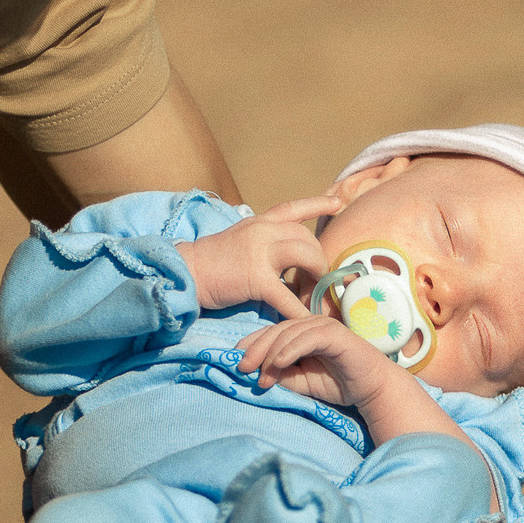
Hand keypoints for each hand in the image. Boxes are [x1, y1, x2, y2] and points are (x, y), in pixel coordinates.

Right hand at [177, 196, 337, 314]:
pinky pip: (286, 296)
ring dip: (317, 275)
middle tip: (320, 279)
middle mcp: (263, 231)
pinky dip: (299, 311)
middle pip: (307, 238)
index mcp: (259, 222)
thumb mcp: (240, 240)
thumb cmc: (211, 262)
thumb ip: (264, 243)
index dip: (317, 204)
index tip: (337, 202)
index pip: (293, 208)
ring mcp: (259, 252)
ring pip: (306, 256)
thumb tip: (287, 256)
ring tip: (316, 292)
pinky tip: (308, 320)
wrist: (186, 272)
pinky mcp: (255, 278)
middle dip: (319, 259)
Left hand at [236, 313, 401, 407]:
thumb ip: (282, 376)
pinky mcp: (335, 334)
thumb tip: (258, 374)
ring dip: (271, 354)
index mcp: (301, 333)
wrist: (371, 388)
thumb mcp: (302, 382)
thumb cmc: (339, 383)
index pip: (271, 333)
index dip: (252, 345)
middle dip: (256, 349)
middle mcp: (310, 325)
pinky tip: (279, 363)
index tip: (236, 362)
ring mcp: (323, 327)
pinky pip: (307, 339)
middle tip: (242, 368)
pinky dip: (291, 350)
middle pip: (275, 330)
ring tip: (262, 375)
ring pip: (288, 333)